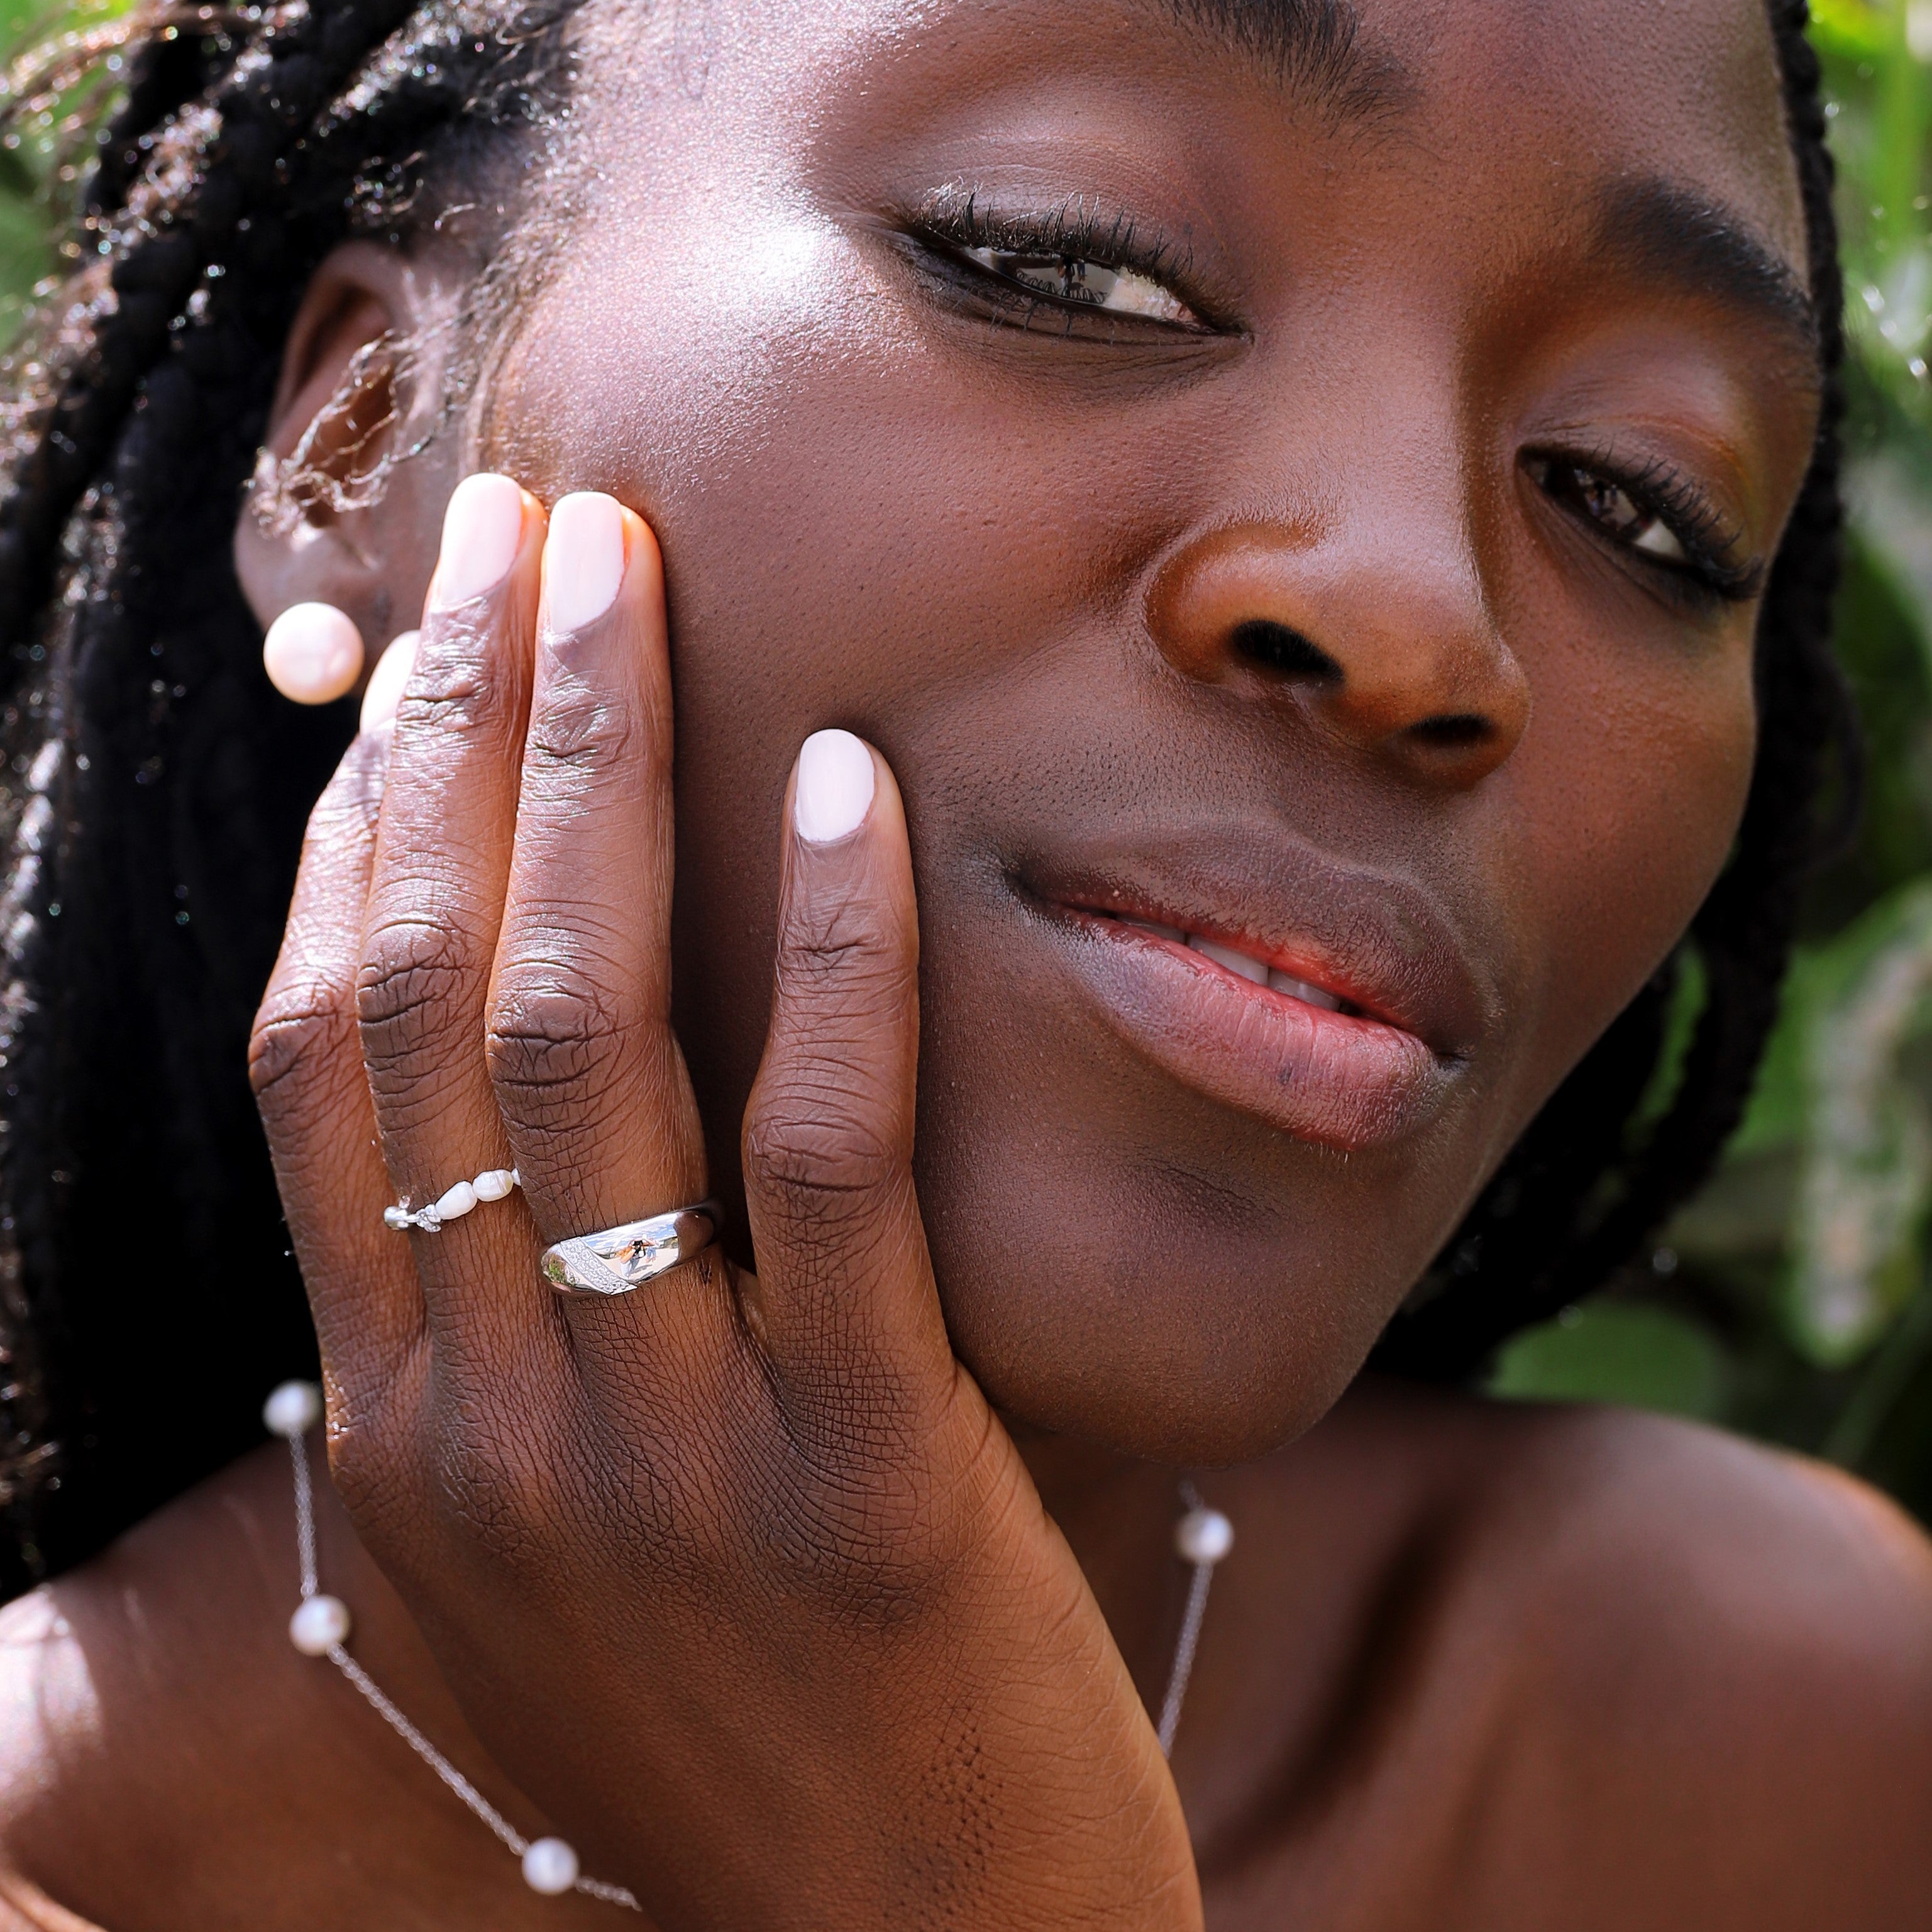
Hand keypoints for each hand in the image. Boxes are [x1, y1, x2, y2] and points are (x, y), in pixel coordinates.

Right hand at [249, 475, 1200, 1930]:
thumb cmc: (731, 1743)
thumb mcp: (545, 1561)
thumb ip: (491, 1370)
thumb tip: (465, 1165)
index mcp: (396, 1429)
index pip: (327, 1061)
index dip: (360, 832)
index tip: (413, 662)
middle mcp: (484, 1422)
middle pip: (434, 1001)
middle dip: (462, 737)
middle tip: (522, 531)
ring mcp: (659, 1451)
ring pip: (590, 1046)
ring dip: (605, 779)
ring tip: (633, 579)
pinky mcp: (860, 1480)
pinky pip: (827, 1167)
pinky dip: (829, 957)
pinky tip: (849, 788)